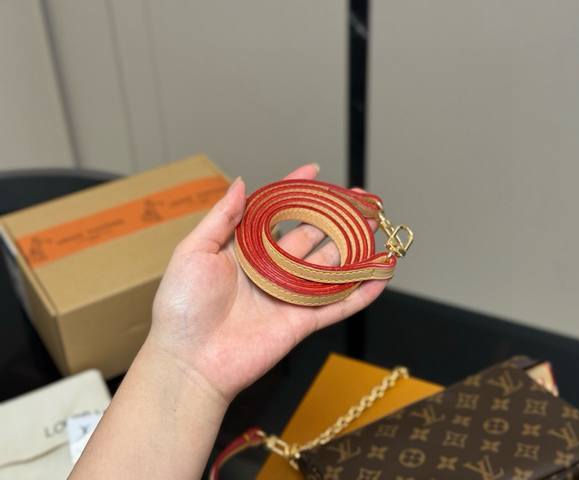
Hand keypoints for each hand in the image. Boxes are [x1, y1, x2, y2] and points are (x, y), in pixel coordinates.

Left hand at [148, 164, 386, 402]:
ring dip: (354, 248)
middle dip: (336, 217)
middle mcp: (271, 269)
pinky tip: (380, 275)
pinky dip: (361, 293)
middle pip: (312, 236)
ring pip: (330, 267)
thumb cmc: (182, 306)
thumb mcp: (194, 251)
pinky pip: (337, 305)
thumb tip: (241, 182)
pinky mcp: (301, 322)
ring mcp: (289, 296)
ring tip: (377, 226)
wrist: (188, 361)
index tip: (315, 171)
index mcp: (245, 249)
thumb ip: (222, 218)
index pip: (276, 213)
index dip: (296, 191)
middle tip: (361, 200)